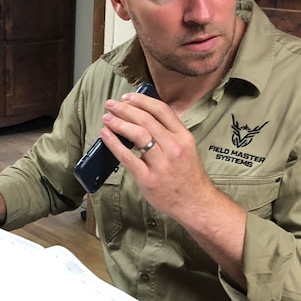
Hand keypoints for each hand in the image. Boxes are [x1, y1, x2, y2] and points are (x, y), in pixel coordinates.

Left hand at [100, 91, 215, 222]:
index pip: (161, 110)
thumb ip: (169, 133)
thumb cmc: (187, 176)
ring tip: (107, 118)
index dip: (142, 100)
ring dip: (119, 123)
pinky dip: (114, 143)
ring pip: (138, 135)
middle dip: (126, 109)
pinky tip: (106, 135)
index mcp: (183, 137)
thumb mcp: (186, 148)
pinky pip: (128, 158)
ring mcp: (161, 164)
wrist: (195, 203)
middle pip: (146, 120)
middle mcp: (174, 147)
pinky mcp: (148, 179)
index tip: (128, 97)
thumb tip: (143, 117)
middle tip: (111, 104)